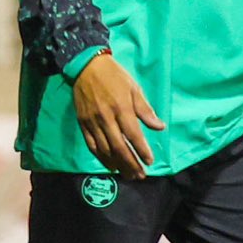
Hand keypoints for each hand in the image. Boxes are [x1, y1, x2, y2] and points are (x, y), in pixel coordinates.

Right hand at [72, 51, 164, 179]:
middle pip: (119, 147)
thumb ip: (145, 110)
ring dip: (117, 164)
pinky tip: (110, 165)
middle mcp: (106, 118)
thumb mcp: (134, 88)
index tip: (150, 161)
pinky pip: (92, 145)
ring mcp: (93, 122)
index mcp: (121, 108)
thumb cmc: (115, 77)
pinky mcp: (82, 124)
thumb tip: (159, 127)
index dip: (142, 150)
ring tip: (128, 174)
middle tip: (140, 175)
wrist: (86, 67)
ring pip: (105, 149)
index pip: (133, 135)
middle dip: (131, 163)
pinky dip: (101, 158)